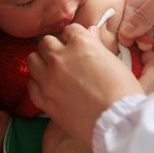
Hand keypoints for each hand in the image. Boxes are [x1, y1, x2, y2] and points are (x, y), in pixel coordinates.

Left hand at [27, 23, 143, 146]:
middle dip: (54, 48)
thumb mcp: (113, 61)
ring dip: (42, 62)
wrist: (117, 122)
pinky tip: (48, 87)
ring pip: (32, 59)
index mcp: (81, 43)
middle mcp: (61, 56)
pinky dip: (38, 83)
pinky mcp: (43, 98)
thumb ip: (97, 44)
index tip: (77, 46)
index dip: (74, 38)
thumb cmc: (122, 92)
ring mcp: (49, 77)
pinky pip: (31, 84)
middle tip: (63, 58)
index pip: (70, 30)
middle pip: (46, 42)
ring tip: (52, 71)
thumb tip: (90, 32)